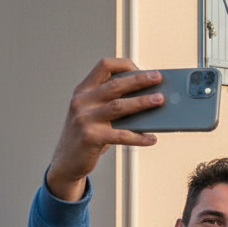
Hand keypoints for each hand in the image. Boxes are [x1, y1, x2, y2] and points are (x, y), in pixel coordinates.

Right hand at [46, 59, 163, 200]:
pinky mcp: (90, 138)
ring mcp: (85, 119)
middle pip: (115, 85)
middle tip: (158, 78)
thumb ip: (112, 103)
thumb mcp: (94, 113)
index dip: (124, 65)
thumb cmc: (88, 134)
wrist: (67, 161)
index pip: (104, 66)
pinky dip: (139, 137)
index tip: (141, 70)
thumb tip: (149, 98)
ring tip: (160, 100)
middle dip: (139, 80)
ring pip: (119, 106)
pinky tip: (152, 138)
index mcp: (84, 90)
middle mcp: (82, 101)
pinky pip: (121, 135)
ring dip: (142, 102)